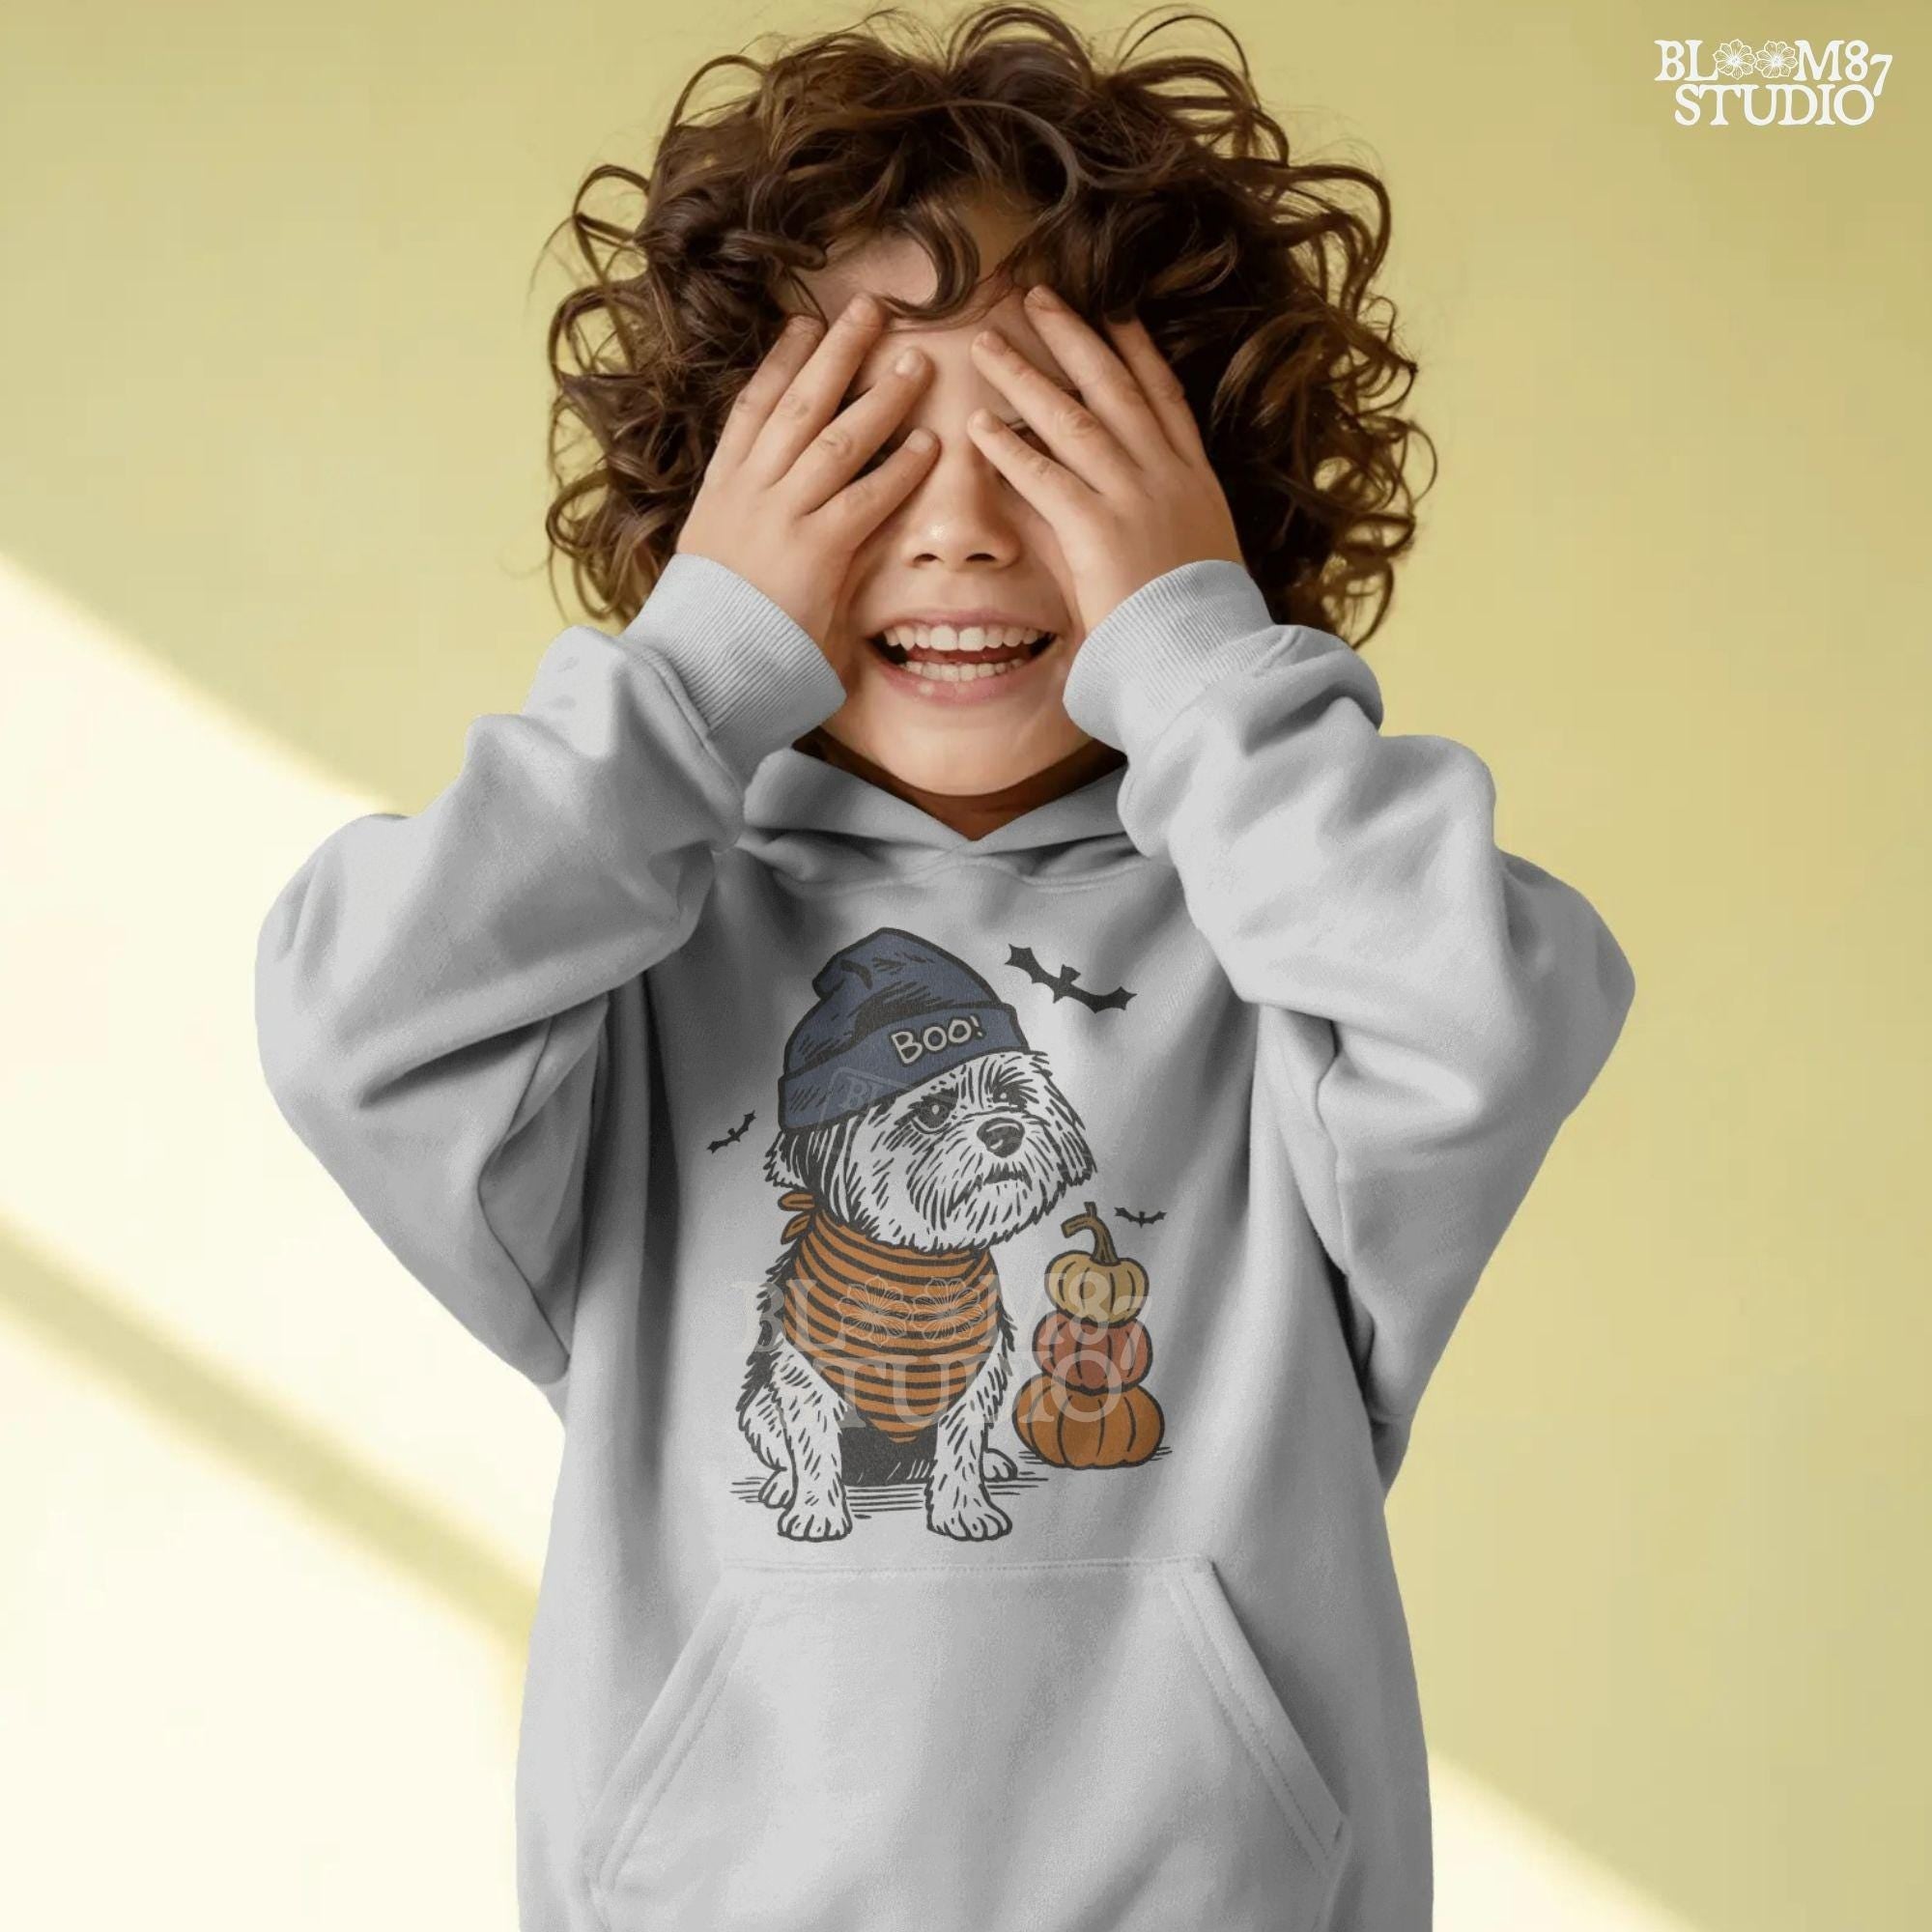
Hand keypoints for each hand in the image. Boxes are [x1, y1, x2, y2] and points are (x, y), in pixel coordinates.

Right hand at [676, 293, 937, 680]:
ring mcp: (783, 517)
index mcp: (723, 487)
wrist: (695, 665)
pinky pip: (864, 499)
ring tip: (916, 362)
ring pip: (836, 438)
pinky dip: (899, 470)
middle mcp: (751, 491)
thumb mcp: (716, 558)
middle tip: (871, 309)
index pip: (753, 406)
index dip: (781, 360)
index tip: (804, 323)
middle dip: (837, 351)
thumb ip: (751, 524)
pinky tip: (930, 445)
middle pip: (799, 402)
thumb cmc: (712, 624)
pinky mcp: (814, 551)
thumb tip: (777, 509)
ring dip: (881, 398)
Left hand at [966, 287, 1244, 634]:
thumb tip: (1138, 511)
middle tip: (1036, 298)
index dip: (1137, 349)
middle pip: (1115, 388)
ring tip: (988, 345)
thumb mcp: (1199, 552)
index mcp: (1195, 479)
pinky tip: (977, 426)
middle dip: (1073, 338)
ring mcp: (1133, 498)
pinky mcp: (1099, 530)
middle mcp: (1166, 476)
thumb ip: (1167, 520)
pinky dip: (1008, 450)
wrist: (1213, 655)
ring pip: (1073, 420)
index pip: (1164, 397)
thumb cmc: (1201, 621)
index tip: (1114, 310)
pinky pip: (1045, 477)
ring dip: (1025, 378)